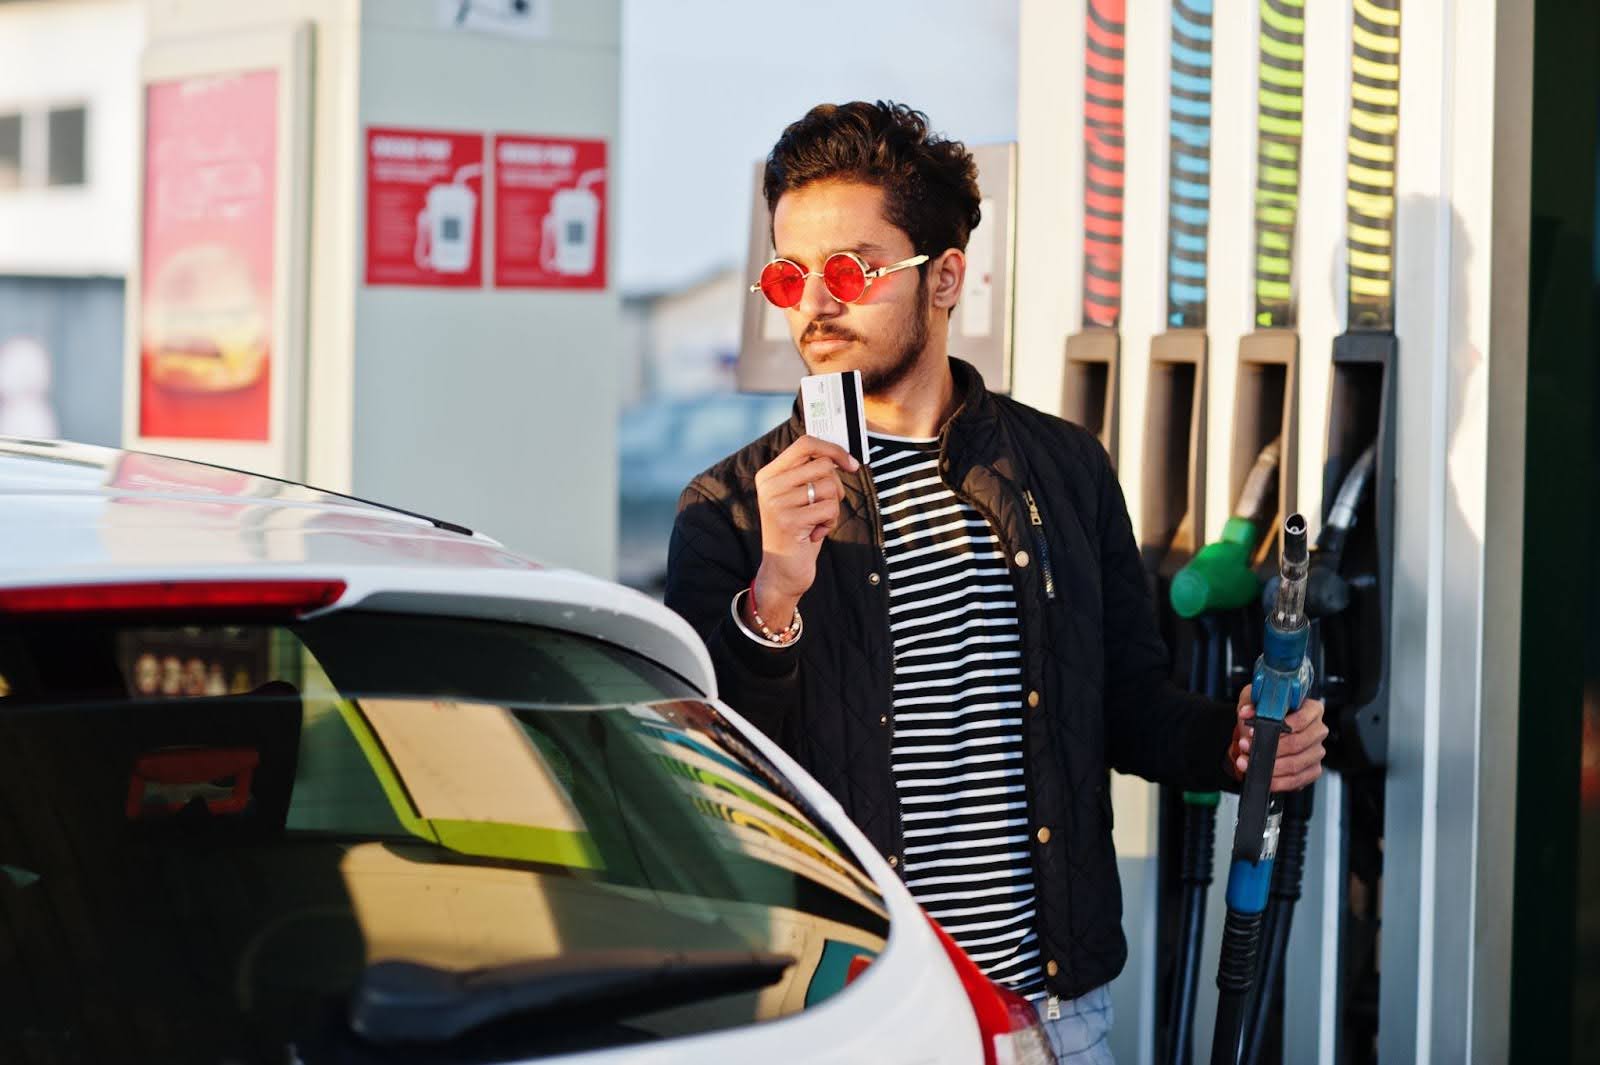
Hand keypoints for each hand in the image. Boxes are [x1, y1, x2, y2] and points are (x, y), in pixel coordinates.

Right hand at [750, 435, 858, 625]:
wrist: (782, 571)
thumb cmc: (798, 531)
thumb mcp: (799, 497)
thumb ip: (811, 474)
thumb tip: (844, 457)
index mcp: (770, 474)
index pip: (805, 443)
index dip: (833, 449)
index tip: (851, 464)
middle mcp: (769, 484)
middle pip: (823, 465)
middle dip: (836, 487)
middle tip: (825, 507)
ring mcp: (777, 502)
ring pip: (829, 487)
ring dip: (833, 508)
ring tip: (817, 522)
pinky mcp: (789, 520)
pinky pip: (829, 509)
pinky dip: (830, 523)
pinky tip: (815, 533)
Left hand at [1228, 686, 1326, 791]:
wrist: (1265, 732)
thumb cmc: (1267, 714)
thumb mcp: (1258, 700)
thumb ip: (1252, 703)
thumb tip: (1247, 712)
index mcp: (1312, 710)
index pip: (1301, 720)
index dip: (1278, 727)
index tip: (1256, 730)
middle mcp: (1318, 731)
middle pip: (1297, 744)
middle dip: (1268, 748)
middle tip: (1247, 747)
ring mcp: (1317, 752)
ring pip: (1295, 764)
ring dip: (1268, 766)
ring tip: (1248, 761)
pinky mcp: (1312, 770)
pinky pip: (1297, 780)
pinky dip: (1277, 781)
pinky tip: (1264, 776)